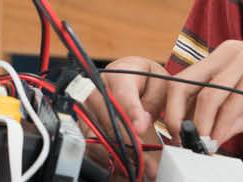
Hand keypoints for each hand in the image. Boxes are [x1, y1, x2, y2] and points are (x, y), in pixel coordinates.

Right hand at [86, 56, 170, 177]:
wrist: (130, 76)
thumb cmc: (146, 81)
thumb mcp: (159, 84)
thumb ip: (152, 101)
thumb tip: (140, 123)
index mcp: (118, 74)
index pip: (121, 95)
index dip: (131, 113)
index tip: (140, 129)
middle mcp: (96, 89)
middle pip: (105, 117)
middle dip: (125, 141)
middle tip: (143, 158)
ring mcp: (86, 106)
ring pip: (95, 133)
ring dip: (115, 153)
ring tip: (135, 167)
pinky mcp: (83, 122)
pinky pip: (90, 142)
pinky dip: (106, 157)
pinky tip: (121, 166)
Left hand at [160, 40, 242, 143]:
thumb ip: (224, 120)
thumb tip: (201, 139)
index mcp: (222, 57)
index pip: (182, 80)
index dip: (171, 108)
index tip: (174, 133)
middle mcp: (228, 53)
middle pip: (183, 83)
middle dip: (174, 115)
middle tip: (179, 140)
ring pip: (207, 96)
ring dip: (200, 126)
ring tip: (201, 145)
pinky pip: (231, 103)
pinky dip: (221, 126)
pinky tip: (219, 140)